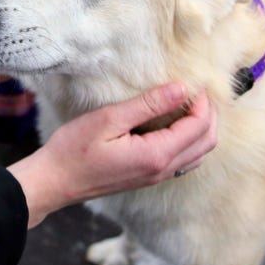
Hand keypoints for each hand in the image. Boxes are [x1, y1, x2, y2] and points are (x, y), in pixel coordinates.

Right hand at [7, 84, 216, 227]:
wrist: (55, 181)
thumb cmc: (74, 149)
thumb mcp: (109, 119)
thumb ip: (148, 105)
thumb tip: (181, 89)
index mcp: (156, 155)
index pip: (198, 127)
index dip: (203, 103)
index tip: (196, 82)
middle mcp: (162, 170)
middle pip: (206, 143)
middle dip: (209, 115)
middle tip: (199, 92)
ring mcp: (155, 177)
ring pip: (197, 154)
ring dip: (201, 129)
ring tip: (190, 105)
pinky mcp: (147, 178)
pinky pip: (183, 162)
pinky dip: (189, 142)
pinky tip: (175, 125)